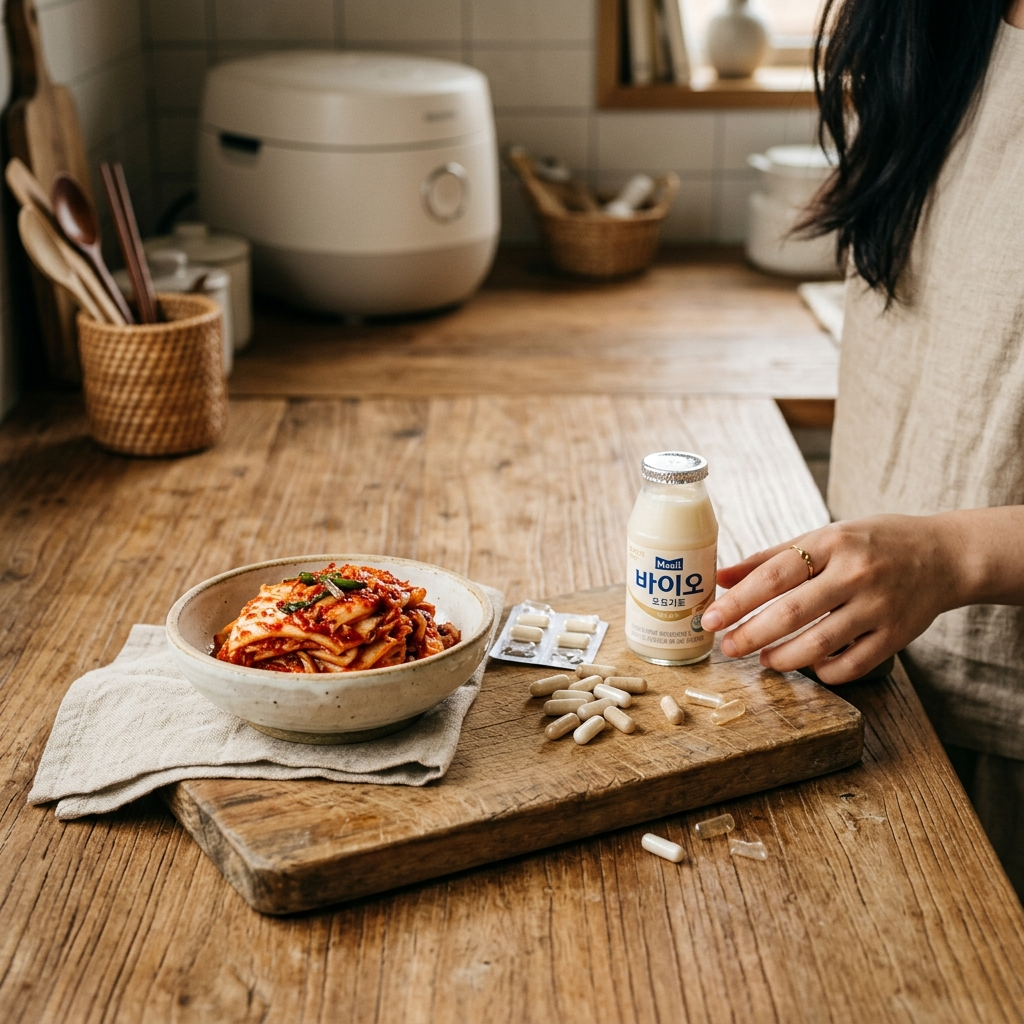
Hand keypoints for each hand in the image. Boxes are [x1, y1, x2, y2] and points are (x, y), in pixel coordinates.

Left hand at [699, 514, 964, 683]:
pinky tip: (808, 667)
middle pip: (791, 613)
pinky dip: (824, 672)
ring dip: (782, 658)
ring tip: (763, 659)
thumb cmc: (872, 543)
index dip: (738, 601)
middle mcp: (855, 574)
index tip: (710, 619)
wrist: (944, 555)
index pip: (774, 575)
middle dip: (751, 634)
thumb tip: (721, 578)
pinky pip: (852, 665)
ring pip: (819, 644)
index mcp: (832, 543)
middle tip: (727, 647)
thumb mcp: (823, 538)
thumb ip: (771, 558)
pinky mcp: (896, 636)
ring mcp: (878, 607)